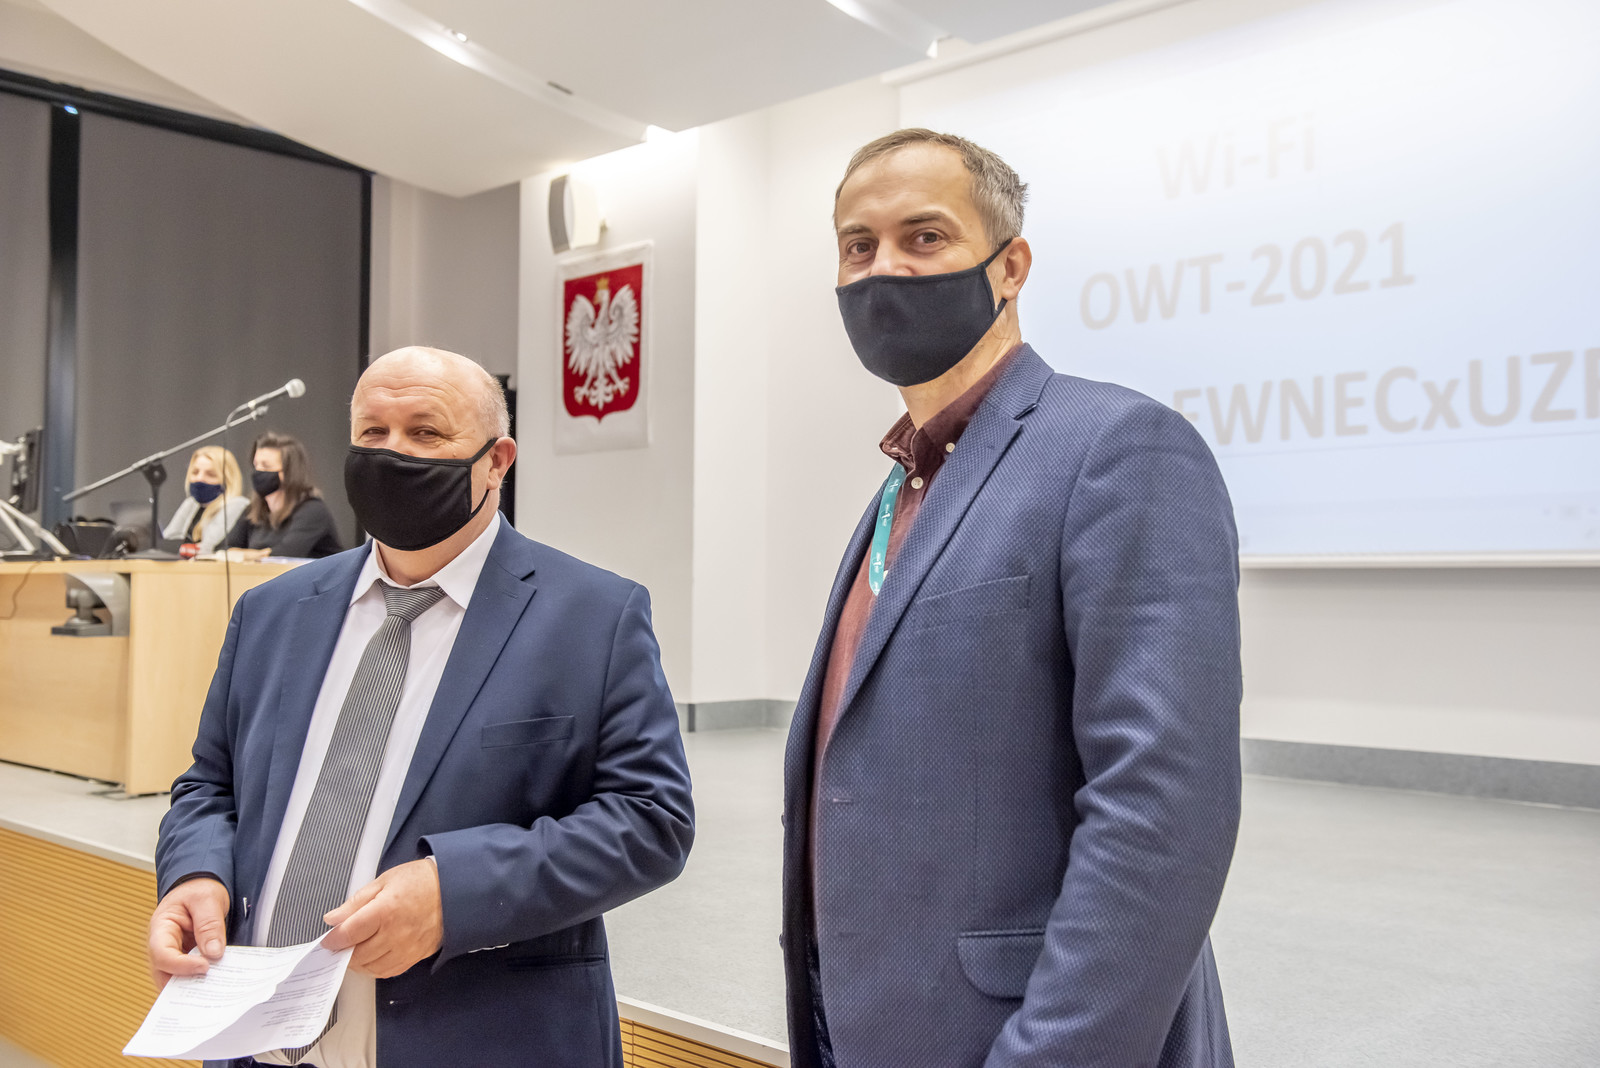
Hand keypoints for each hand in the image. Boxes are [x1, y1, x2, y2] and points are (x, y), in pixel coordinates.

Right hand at [147, 877, 229, 989]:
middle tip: (210, 988)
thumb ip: (209, 924)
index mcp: (161, 928)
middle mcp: (162, 945)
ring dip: (193, 987)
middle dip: (184, 984)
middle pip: (163, 973)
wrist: (201, 887)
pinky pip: (188, 976)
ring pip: (174, 980)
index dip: (180, 965)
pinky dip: (200, 982)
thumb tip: (213, 953)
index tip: (205, 966)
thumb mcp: (207, 899)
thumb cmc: (199, 890)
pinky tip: (216, 984)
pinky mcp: (185, 960)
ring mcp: (173, 954)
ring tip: (215, 989)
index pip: (161, 954)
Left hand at [321, 859, 442, 978]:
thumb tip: (334, 918)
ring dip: (358, 963)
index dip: (333, 939)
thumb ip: (356, 902)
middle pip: (357, 955)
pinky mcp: (416, 956)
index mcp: (385, 911)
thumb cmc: (422, 881)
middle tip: (340, 944)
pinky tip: (372, 958)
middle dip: (343, 952)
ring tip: (355, 950)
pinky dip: (375, 968)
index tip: (328, 940)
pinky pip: (388, 972)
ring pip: (371, 968)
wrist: (455, 889)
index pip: (348, 934)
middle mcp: (395, 934)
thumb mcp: (384, 881)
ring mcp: (407, 948)